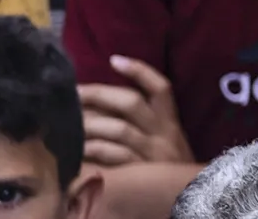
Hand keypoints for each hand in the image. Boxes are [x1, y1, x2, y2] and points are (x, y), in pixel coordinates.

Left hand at [79, 56, 194, 167]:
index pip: (161, 89)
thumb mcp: (167, 144)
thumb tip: (101, 109)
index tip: (114, 60)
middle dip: (99, 94)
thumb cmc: (169, 170)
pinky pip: (111, 157)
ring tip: (69, 120)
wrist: (188, 199)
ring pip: (118, 129)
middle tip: (73, 92)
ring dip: (90, 123)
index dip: (139, 72)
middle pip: (131, 104)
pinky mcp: (138, 173)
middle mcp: (163, 134)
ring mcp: (150, 154)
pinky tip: (76, 149)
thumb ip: (145, 126)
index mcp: (171, 122)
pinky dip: (92, 150)